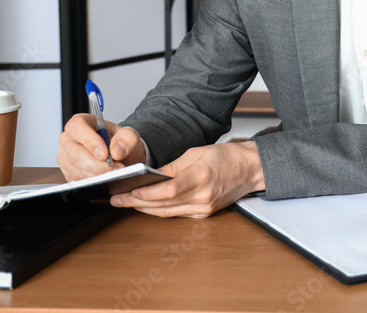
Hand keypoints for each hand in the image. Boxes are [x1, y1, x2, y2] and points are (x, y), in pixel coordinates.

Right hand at [57, 114, 146, 180]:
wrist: (124, 159)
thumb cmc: (121, 144)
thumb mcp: (130, 136)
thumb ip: (127, 139)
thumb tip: (116, 150)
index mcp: (83, 122)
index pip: (77, 126)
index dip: (89, 140)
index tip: (104, 154)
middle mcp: (71, 139)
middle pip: (75, 152)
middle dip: (95, 164)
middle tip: (113, 168)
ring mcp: (67, 156)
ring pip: (75, 168)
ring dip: (96, 174)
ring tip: (112, 173)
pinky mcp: (68, 172)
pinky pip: (76, 179)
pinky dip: (92, 181)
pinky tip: (104, 178)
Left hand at [109, 141, 264, 217]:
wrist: (250, 169)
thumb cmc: (226, 157)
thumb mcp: (196, 153)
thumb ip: (172, 167)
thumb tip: (148, 176)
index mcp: (200, 176)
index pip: (166, 191)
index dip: (144, 194)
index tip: (126, 191)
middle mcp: (202, 196)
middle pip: (163, 205)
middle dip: (136, 202)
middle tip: (117, 199)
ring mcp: (204, 208)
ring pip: (167, 212)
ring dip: (144, 208)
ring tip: (126, 203)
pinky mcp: (204, 214)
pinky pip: (177, 214)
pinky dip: (160, 210)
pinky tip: (147, 205)